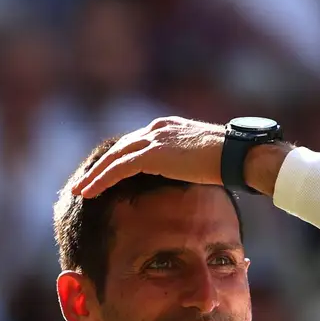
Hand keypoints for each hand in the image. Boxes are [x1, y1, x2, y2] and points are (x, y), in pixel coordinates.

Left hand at [71, 117, 291, 199]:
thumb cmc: (232, 161)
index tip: (107, 174)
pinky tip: (88, 192)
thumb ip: (190, 164)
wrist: (239, 155)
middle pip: (120, 147)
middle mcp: (158, 128)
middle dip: (101, 165)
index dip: (119, 159)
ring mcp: (154, 138)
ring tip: (79, 190)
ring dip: (94, 174)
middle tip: (85, 181)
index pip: (136, 143)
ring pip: (114, 157)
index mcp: (170, 128)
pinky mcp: (152, 154)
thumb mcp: (205, 160)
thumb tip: (191, 179)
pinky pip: (118, 168)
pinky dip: (100, 180)